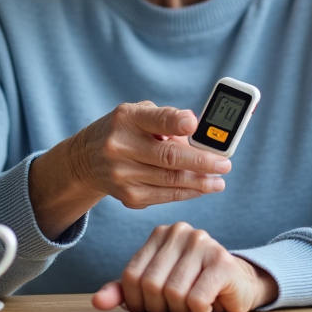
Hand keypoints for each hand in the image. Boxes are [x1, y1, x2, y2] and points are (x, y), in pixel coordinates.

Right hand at [68, 101, 230, 208]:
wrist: (86, 160)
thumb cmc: (123, 131)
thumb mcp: (139, 115)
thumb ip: (168, 121)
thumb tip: (201, 135)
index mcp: (126, 119)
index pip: (155, 120)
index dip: (176, 121)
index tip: (195, 124)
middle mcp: (120, 146)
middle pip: (168, 157)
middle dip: (201, 163)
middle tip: (224, 165)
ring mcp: (122, 175)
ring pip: (170, 181)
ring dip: (200, 183)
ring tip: (218, 181)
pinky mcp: (128, 197)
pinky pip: (165, 196)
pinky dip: (186, 192)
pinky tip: (201, 188)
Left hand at [91, 222, 278, 311]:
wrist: (237, 286)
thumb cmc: (192, 286)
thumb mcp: (155, 287)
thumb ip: (125, 291)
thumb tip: (98, 302)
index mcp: (161, 234)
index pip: (131, 276)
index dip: (139, 302)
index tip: (155, 305)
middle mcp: (181, 232)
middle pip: (151, 285)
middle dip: (161, 308)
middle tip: (178, 307)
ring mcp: (203, 243)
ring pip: (173, 293)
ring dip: (182, 311)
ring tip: (194, 304)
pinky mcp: (222, 262)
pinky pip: (196, 300)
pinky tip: (209, 304)